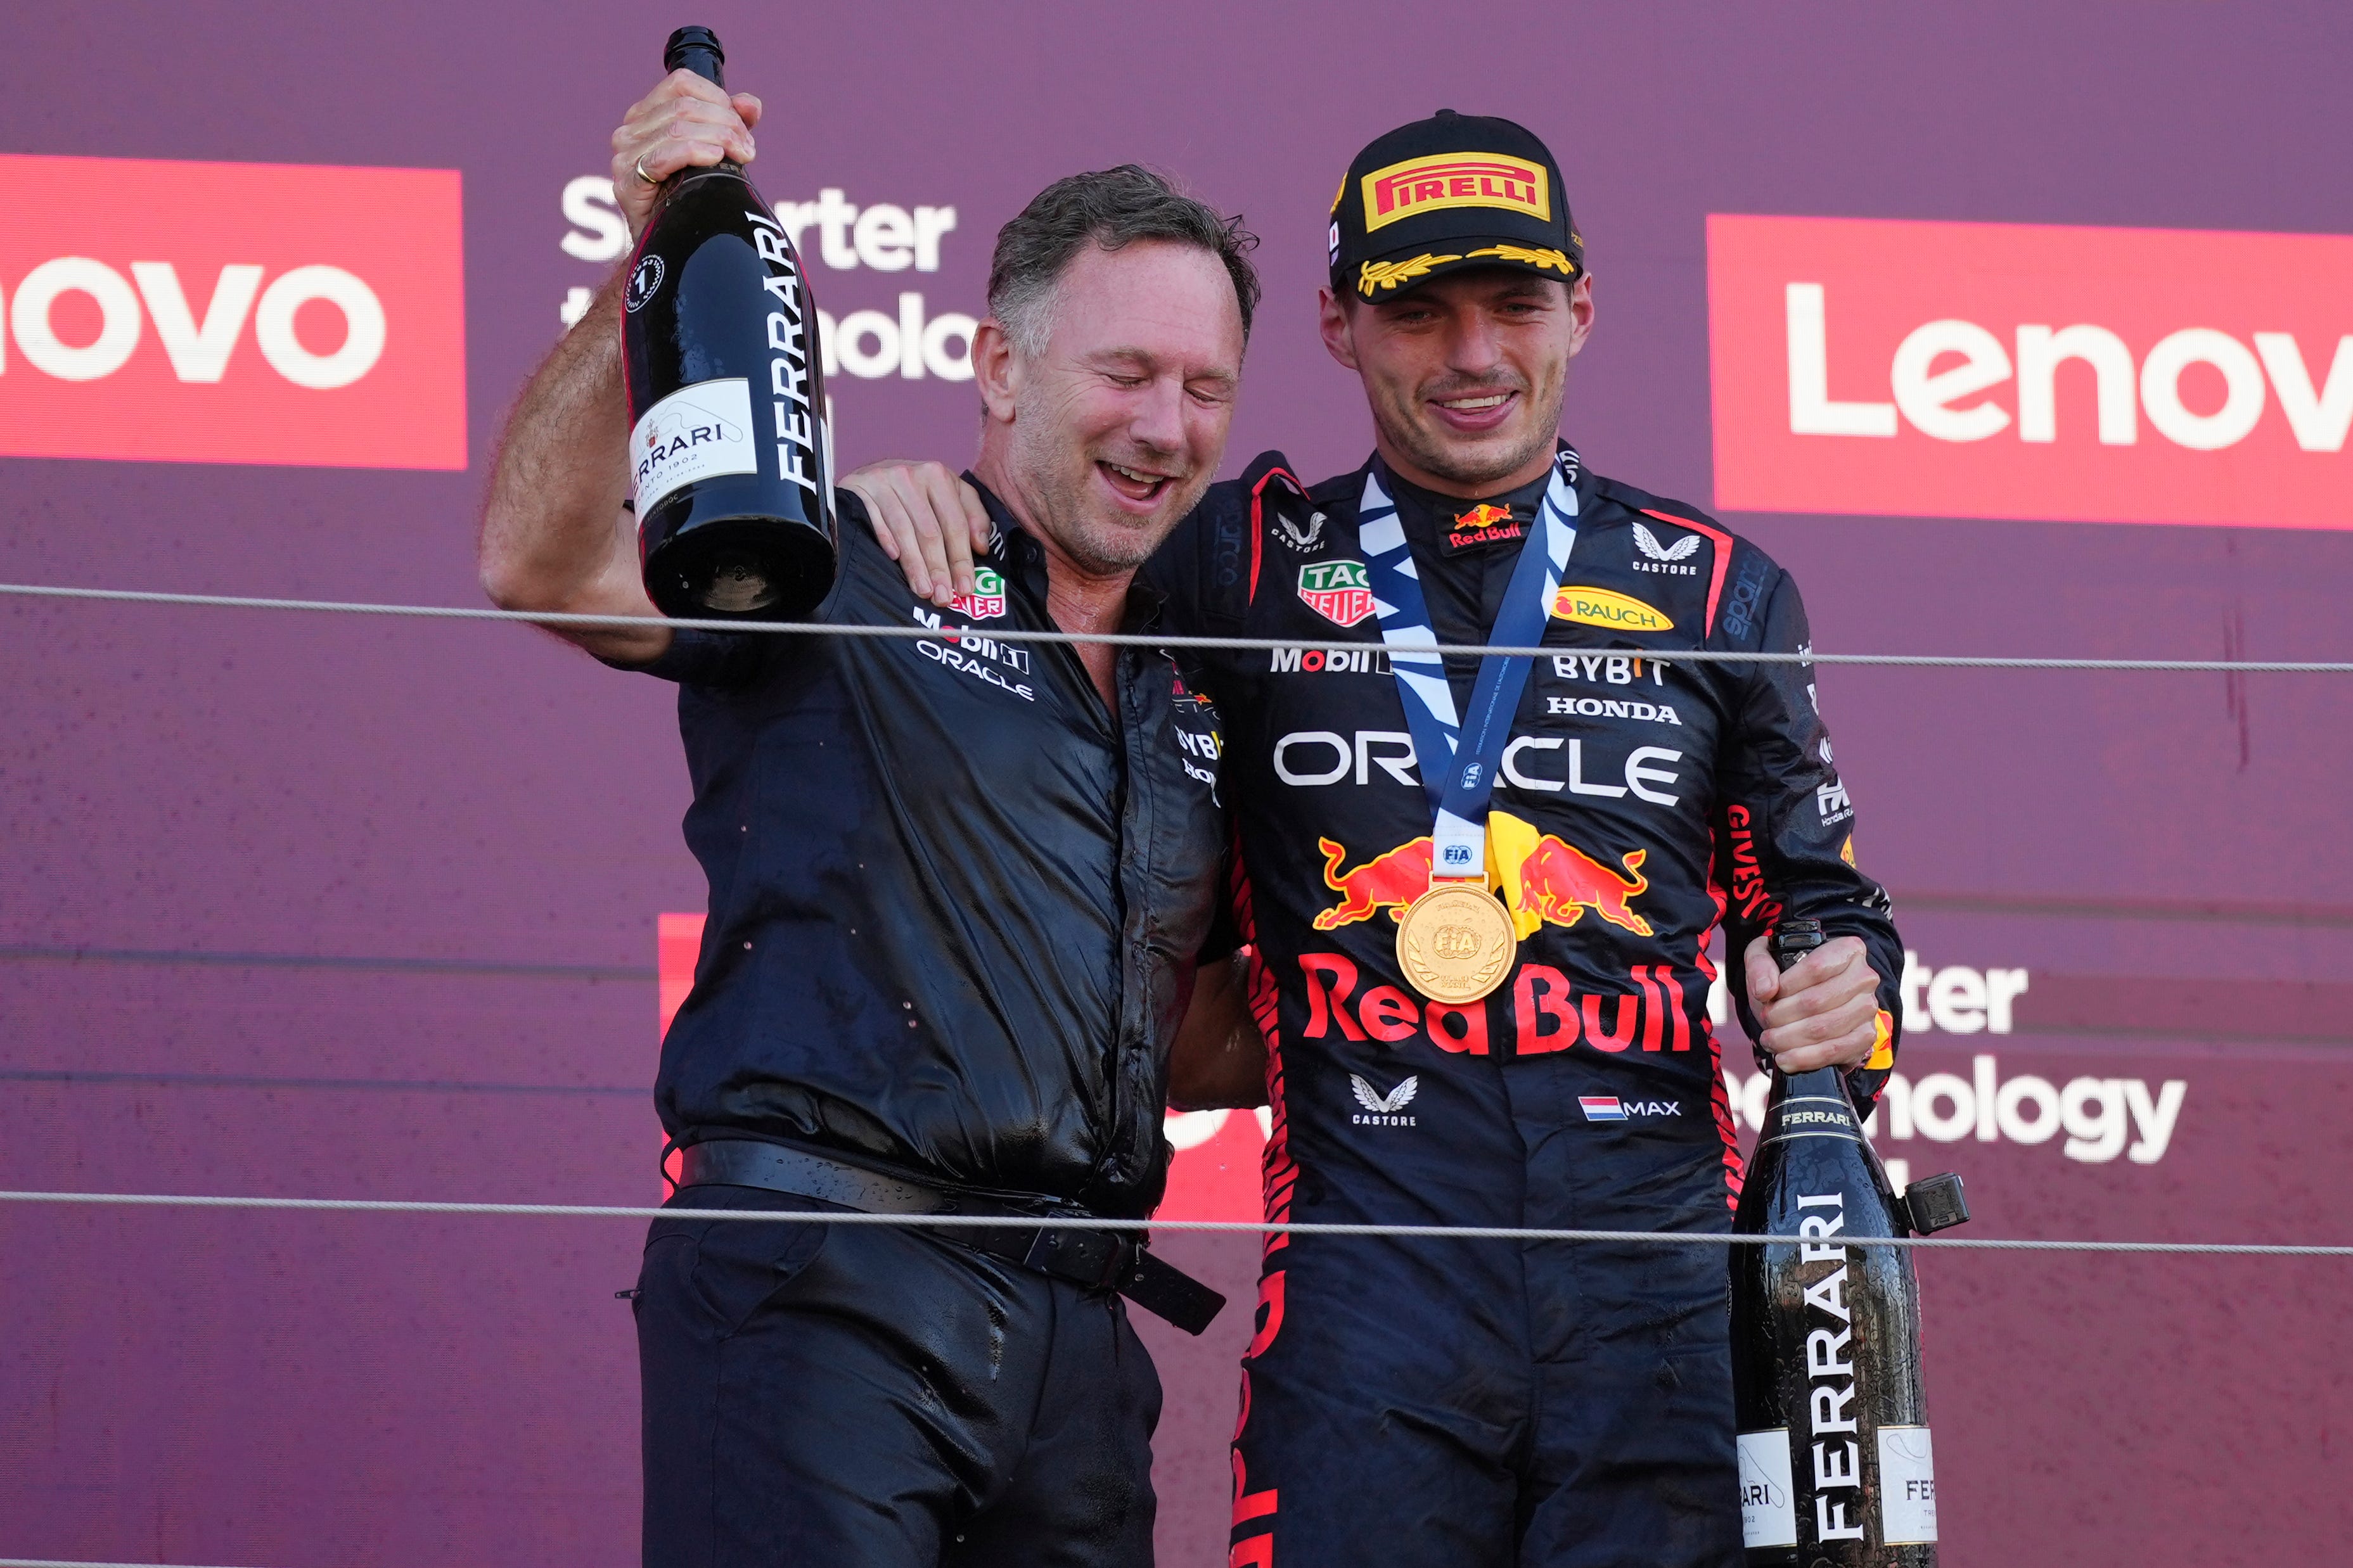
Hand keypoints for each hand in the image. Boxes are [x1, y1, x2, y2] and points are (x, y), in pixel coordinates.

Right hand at [609, 70, 761, 238]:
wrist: (671, 239)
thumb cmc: (691, 193)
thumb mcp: (716, 150)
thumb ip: (732, 122)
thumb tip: (749, 104)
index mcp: (646, 113)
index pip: (682, 83)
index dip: (718, 98)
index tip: (743, 125)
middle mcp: (630, 129)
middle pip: (685, 106)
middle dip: (726, 124)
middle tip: (747, 149)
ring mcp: (625, 155)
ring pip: (678, 128)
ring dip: (719, 140)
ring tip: (741, 158)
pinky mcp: (627, 181)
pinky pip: (663, 157)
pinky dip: (694, 152)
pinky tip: (715, 158)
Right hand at [843, 460, 992, 607]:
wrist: (871, 475)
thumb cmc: (916, 488)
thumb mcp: (949, 492)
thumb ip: (972, 515)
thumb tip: (982, 547)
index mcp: (938, 475)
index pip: (955, 523)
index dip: (961, 558)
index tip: (965, 588)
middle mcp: (911, 475)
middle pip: (930, 531)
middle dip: (938, 568)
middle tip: (943, 597)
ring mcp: (883, 481)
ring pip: (904, 530)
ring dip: (915, 565)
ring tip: (923, 590)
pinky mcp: (859, 490)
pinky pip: (875, 520)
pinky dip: (886, 540)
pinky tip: (894, 561)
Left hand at [1744, 935, 1883, 1072]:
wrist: (1804, 1002)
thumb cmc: (1786, 976)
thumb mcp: (1766, 957)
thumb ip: (1760, 966)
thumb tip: (1765, 990)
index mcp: (1848, 950)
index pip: (1816, 968)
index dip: (1786, 986)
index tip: (1767, 996)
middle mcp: (1865, 978)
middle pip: (1817, 1001)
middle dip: (1782, 1016)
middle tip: (1765, 1020)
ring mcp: (1868, 1009)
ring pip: (1823, 1029)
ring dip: (1788, 1038)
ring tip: (1770, 1040)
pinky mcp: (1865, 1037)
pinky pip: (1835, 1051)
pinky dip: (1805, 1058)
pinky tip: (1785, 1058)